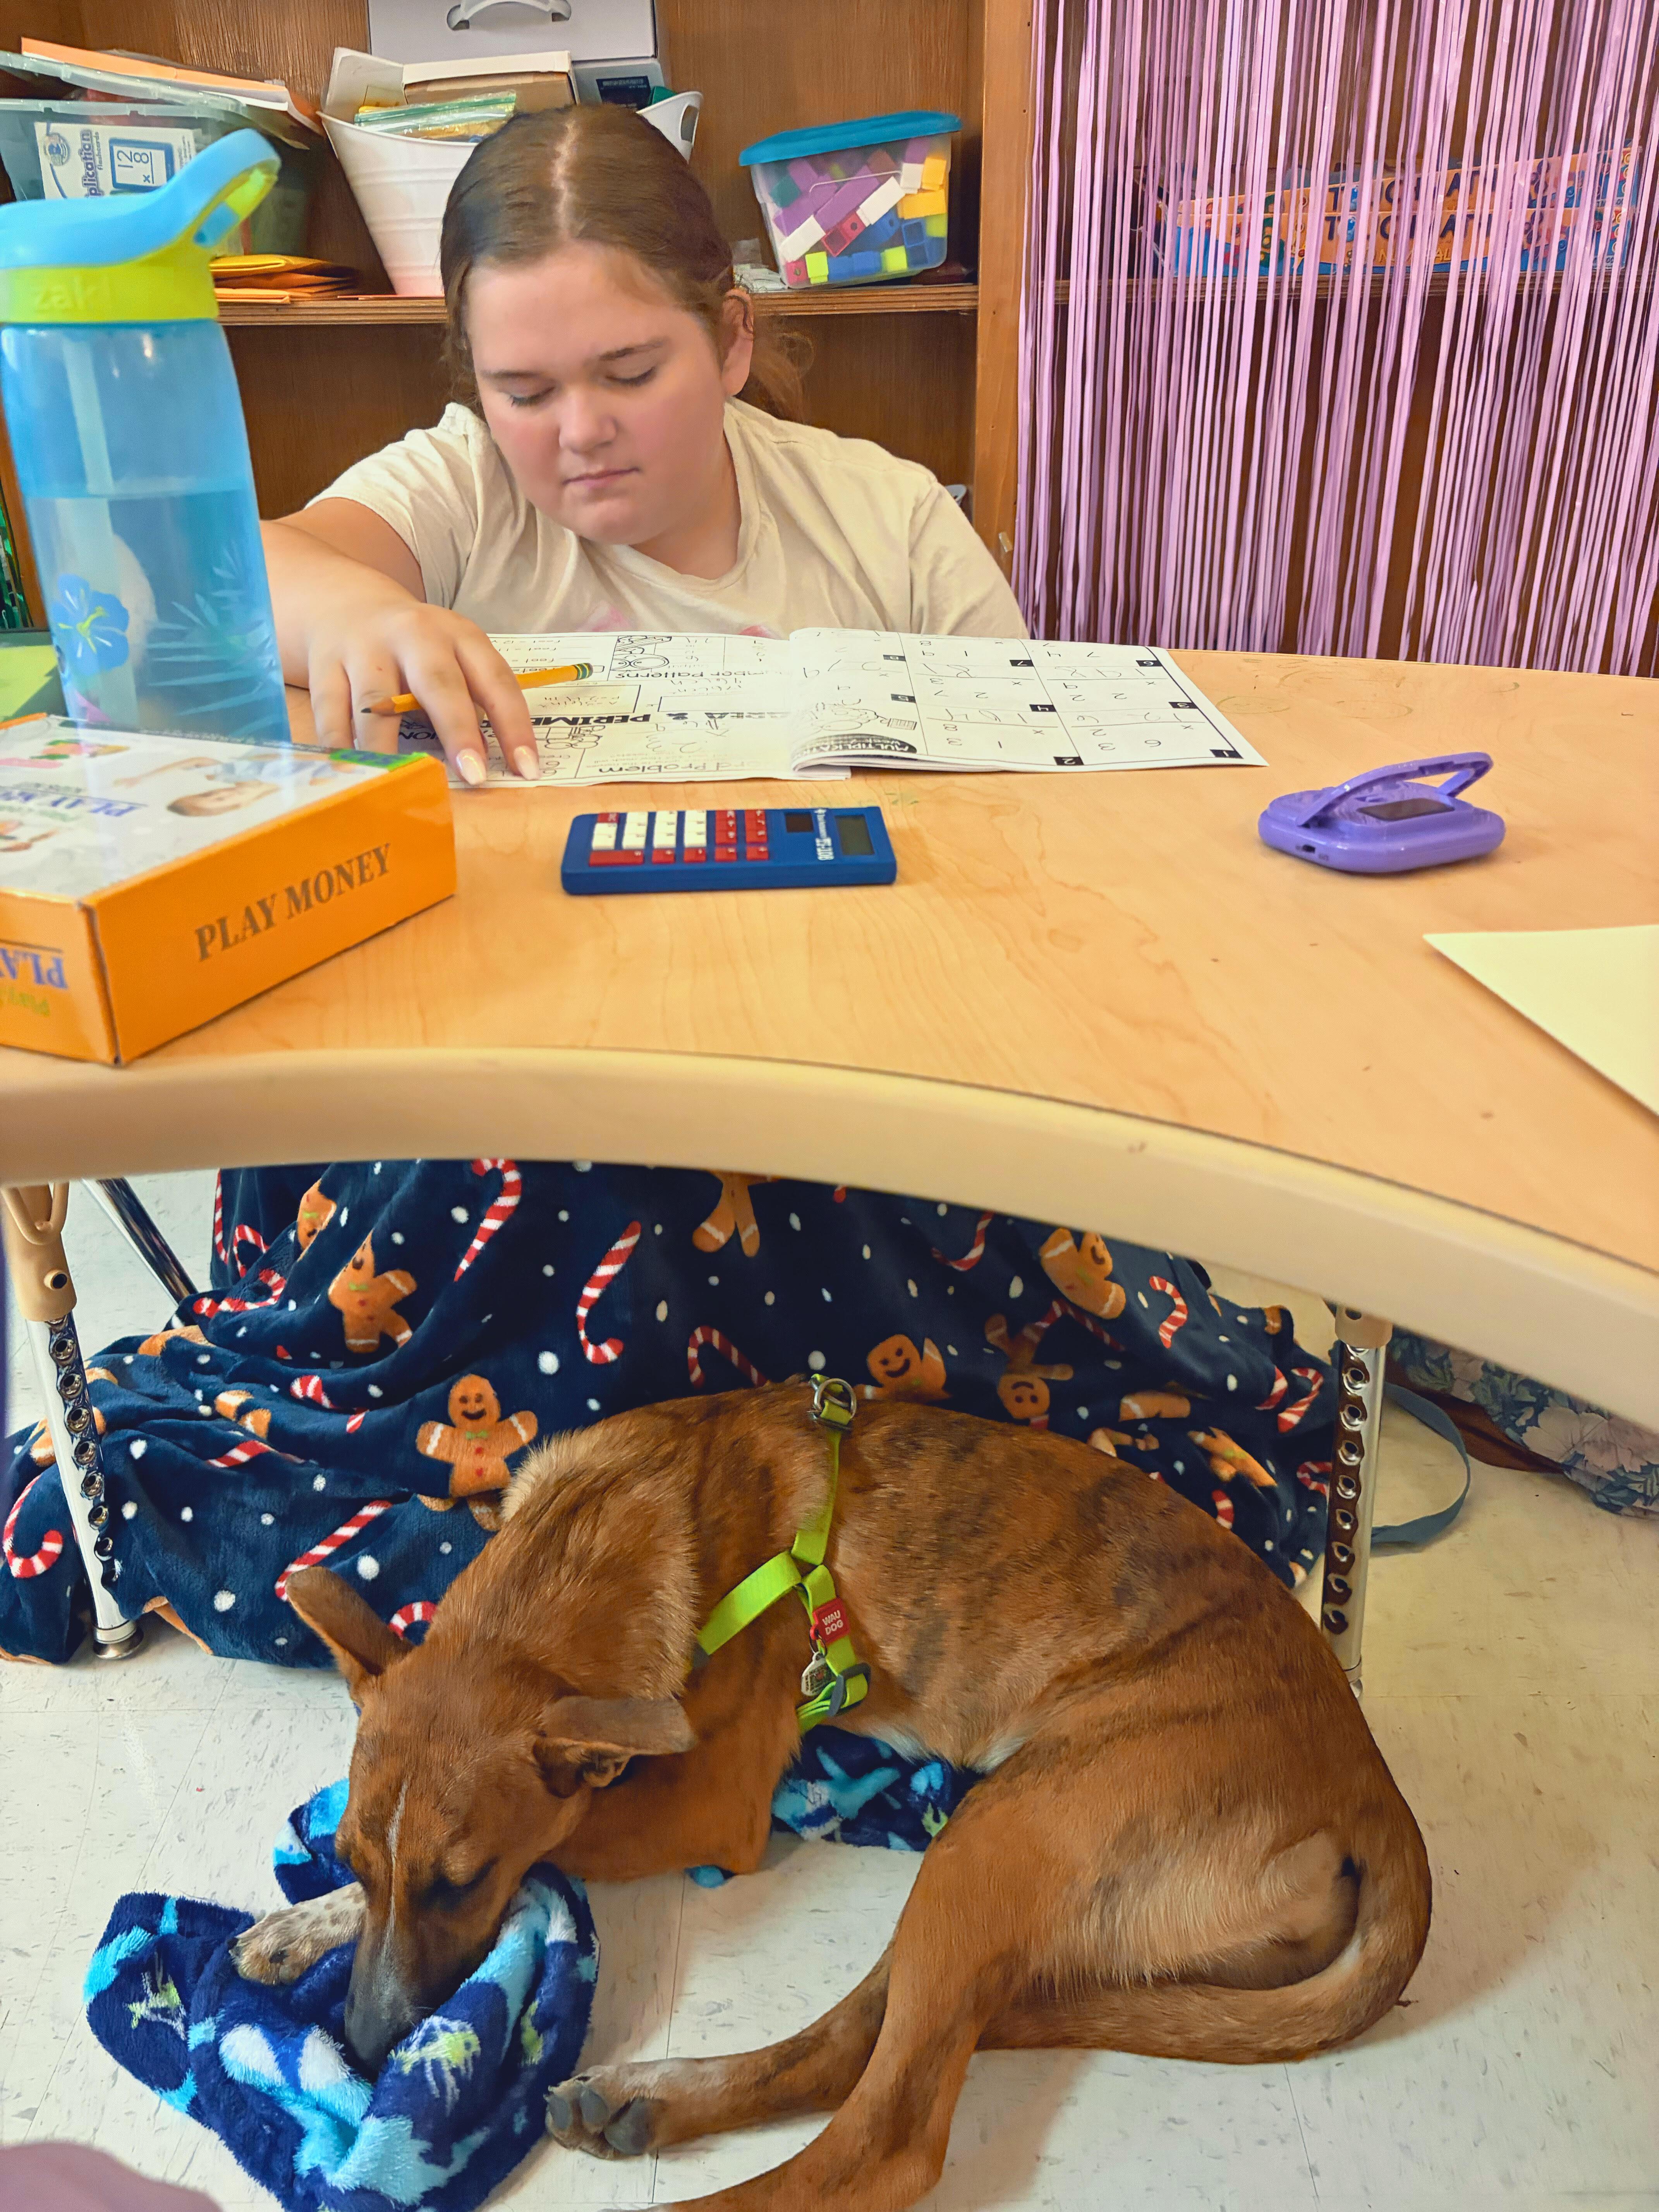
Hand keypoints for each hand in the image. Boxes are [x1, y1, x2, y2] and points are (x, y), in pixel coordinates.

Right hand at [306, 594, 539, 785]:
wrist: (345, 604)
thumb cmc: (415, 648)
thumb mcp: (453, 657)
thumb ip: (473, 701)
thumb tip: (490, 762)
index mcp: (458, 635)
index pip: (495, 681)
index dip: (513, 726)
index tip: (528, 769)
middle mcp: (413, 635)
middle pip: (438, 684)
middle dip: (458, 731)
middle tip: (475, 777)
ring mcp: (364, 648)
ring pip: (375, 703)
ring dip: (387, 748)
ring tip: (400, 787)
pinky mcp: (324, 665)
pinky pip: (331, 712)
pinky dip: (339, 746)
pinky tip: (350, 776)